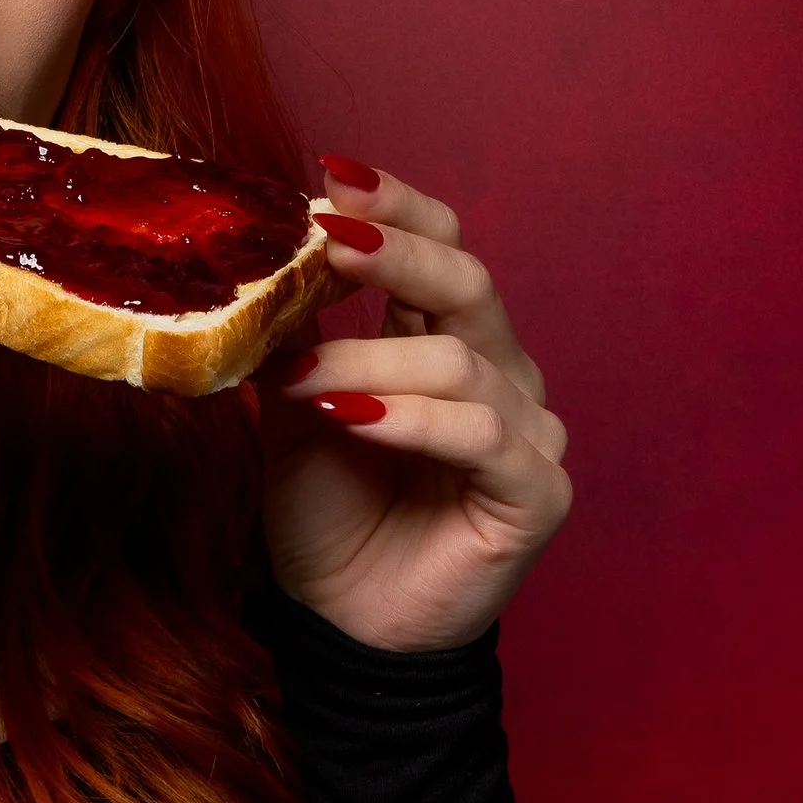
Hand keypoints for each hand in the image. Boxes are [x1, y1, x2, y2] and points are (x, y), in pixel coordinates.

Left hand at [259, 165, 570, 652]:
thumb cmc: (328, 517)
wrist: (344, 624)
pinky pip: (482, 435)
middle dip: (394, 253)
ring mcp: (526, 432)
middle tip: (326, 239)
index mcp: (446, 342)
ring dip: (369, 363)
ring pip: (460, 362)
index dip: (398, 209)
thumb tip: (266, 261)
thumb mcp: (297, 408)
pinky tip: (356, 421)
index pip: (444, 247)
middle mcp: (499, 374)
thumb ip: (299, 338)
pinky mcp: (537, 493)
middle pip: (466, 284)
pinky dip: (412, 421)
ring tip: (300, 383)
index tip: (332, 178)